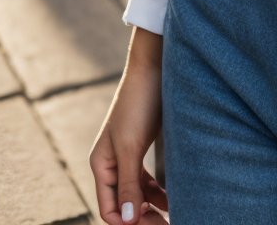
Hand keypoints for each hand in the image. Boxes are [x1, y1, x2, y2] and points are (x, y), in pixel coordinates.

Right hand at [90, 28, 168, 223]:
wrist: (155, 67)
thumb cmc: (138, 103)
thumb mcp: (131, 146)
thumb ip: (129, 183)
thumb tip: (127, 219)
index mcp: (101, 165)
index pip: (110, 209)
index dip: (130, 223)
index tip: (156, 224)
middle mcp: (112, 163)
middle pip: (125, 204)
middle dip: (143, 217)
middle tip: (169, 223)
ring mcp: (128, 156)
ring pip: (138, 194)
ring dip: (153, 206)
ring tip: (175, 212)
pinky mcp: (143, 147)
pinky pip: (148, 180)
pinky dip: (159, 191)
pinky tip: (174, 196)